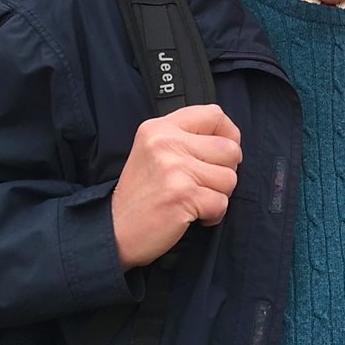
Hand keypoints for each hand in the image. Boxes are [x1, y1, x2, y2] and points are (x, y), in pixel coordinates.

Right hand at [111, 105, 241, 270]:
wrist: (114, 230)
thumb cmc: (141, 195)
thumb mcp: (154, 152)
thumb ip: (186, 138)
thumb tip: (230, 139)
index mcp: (159, 128)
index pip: (214, 114)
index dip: (229, 134)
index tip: (221, 154)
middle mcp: (165, 143)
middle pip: (230, 149)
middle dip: (225, 172)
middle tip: (202, 185)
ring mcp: (174, 168)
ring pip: (230, 178)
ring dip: (218, 195)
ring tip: (193, 200)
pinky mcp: (182, 195)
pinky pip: (222, 203)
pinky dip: (213, 215)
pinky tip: (191, 214)